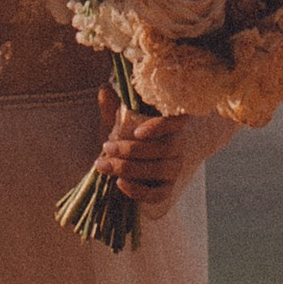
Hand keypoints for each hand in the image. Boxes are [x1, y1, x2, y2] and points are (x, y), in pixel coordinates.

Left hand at [95, 84, 226, 215]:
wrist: (123, 163)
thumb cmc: (123, 136)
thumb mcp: (115, 121)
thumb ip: (112, 107)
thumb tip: (104, 89)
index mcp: (170, 123)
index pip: (177, 121)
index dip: (161, 126)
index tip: (136, 131)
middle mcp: (178, 145)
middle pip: (164, 148)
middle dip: (131, 150)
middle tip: (106, 147)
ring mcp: (175, 168)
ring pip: (160, 170)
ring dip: (129, 168)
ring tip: (104, 165)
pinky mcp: (167, 188)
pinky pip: (158, 194)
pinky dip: (139, 191)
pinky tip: (120, 184)